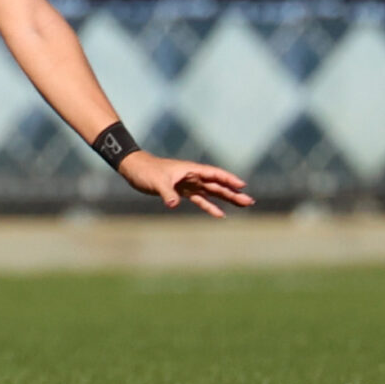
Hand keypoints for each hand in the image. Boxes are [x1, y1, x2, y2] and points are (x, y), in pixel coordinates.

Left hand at [118, 153, 253, 218]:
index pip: (214, 174)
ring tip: (243, 205)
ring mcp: (189, 184)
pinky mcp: (182, 191)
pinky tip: (221, 214)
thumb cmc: (146, 171)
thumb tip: (174, 204)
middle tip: (250, 201)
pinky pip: (201, 199)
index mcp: (190, 170)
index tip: (242, 185)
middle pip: (217, 184)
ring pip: (212, 192)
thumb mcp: (156, 182)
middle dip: (234, 192)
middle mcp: (193, 176)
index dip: (228, 179)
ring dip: (227, 199)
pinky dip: (210, 206)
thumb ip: (167, 193)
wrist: (135, 169)